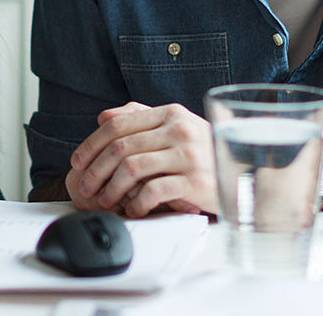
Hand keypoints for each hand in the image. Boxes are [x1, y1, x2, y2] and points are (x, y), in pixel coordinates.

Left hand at [68, 102, 218, 217]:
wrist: (245, 173)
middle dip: (95, 170)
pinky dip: (136, 203)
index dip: (91, 143)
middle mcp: (179, 130)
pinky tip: (133, 210)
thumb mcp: (176, 128)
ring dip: (112, 188)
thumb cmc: (204, 151)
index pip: (119, 124)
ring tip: (105, 201)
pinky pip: (153, 191)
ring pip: (132, 168)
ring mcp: (189, 155)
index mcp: (170, 113)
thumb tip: (103, 117)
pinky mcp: (195, 182)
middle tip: (85, 187)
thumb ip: (140, 118)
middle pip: (121, 147)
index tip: (77, 162)